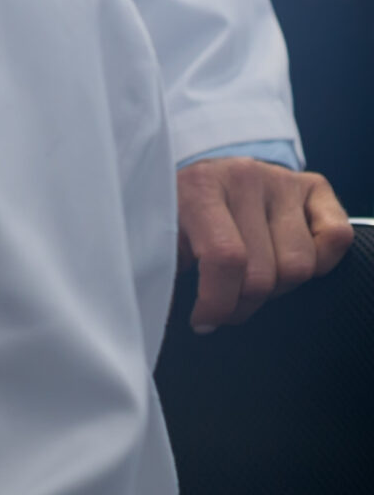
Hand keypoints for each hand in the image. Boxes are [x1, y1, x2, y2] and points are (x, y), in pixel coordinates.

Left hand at [175, 156, 351, 329]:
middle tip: (225, 303)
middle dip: (243, 304)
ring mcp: (280, 180)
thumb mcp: (158, 236)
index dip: (218, 304)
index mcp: (198, 188)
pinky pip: (336, 239)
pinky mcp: (313, 186)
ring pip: (300, 266)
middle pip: (264, 273)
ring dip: (278, 287)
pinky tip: (285, 260)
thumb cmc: (177, 214)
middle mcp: (243, 177)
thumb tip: (161, 313)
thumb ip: (159, 268)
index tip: (203, 322)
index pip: (226, 259)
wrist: (200, 172)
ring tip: (250, 279)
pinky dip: (320, 263)